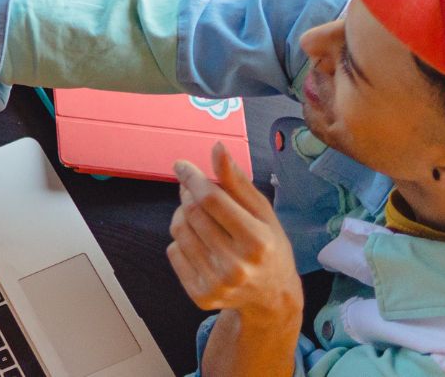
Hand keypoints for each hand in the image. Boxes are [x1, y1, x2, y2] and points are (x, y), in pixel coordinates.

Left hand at [167, 143, 300, 320]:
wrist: (271, 298)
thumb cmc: (268, 246)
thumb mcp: (262, 212)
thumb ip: (237, 181)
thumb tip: (217, 148)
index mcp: (257, 242)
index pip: (211, 200)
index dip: (192, 178)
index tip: (181, 165)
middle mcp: (237, 266)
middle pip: (192, 213)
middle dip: (188, 194)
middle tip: (194, 190)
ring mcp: (216, 284)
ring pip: (178, 230)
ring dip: (183, 215)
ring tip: (200, 217)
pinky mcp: (200, 295)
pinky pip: (173, 251)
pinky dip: (182, 240)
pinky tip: (201, 243)